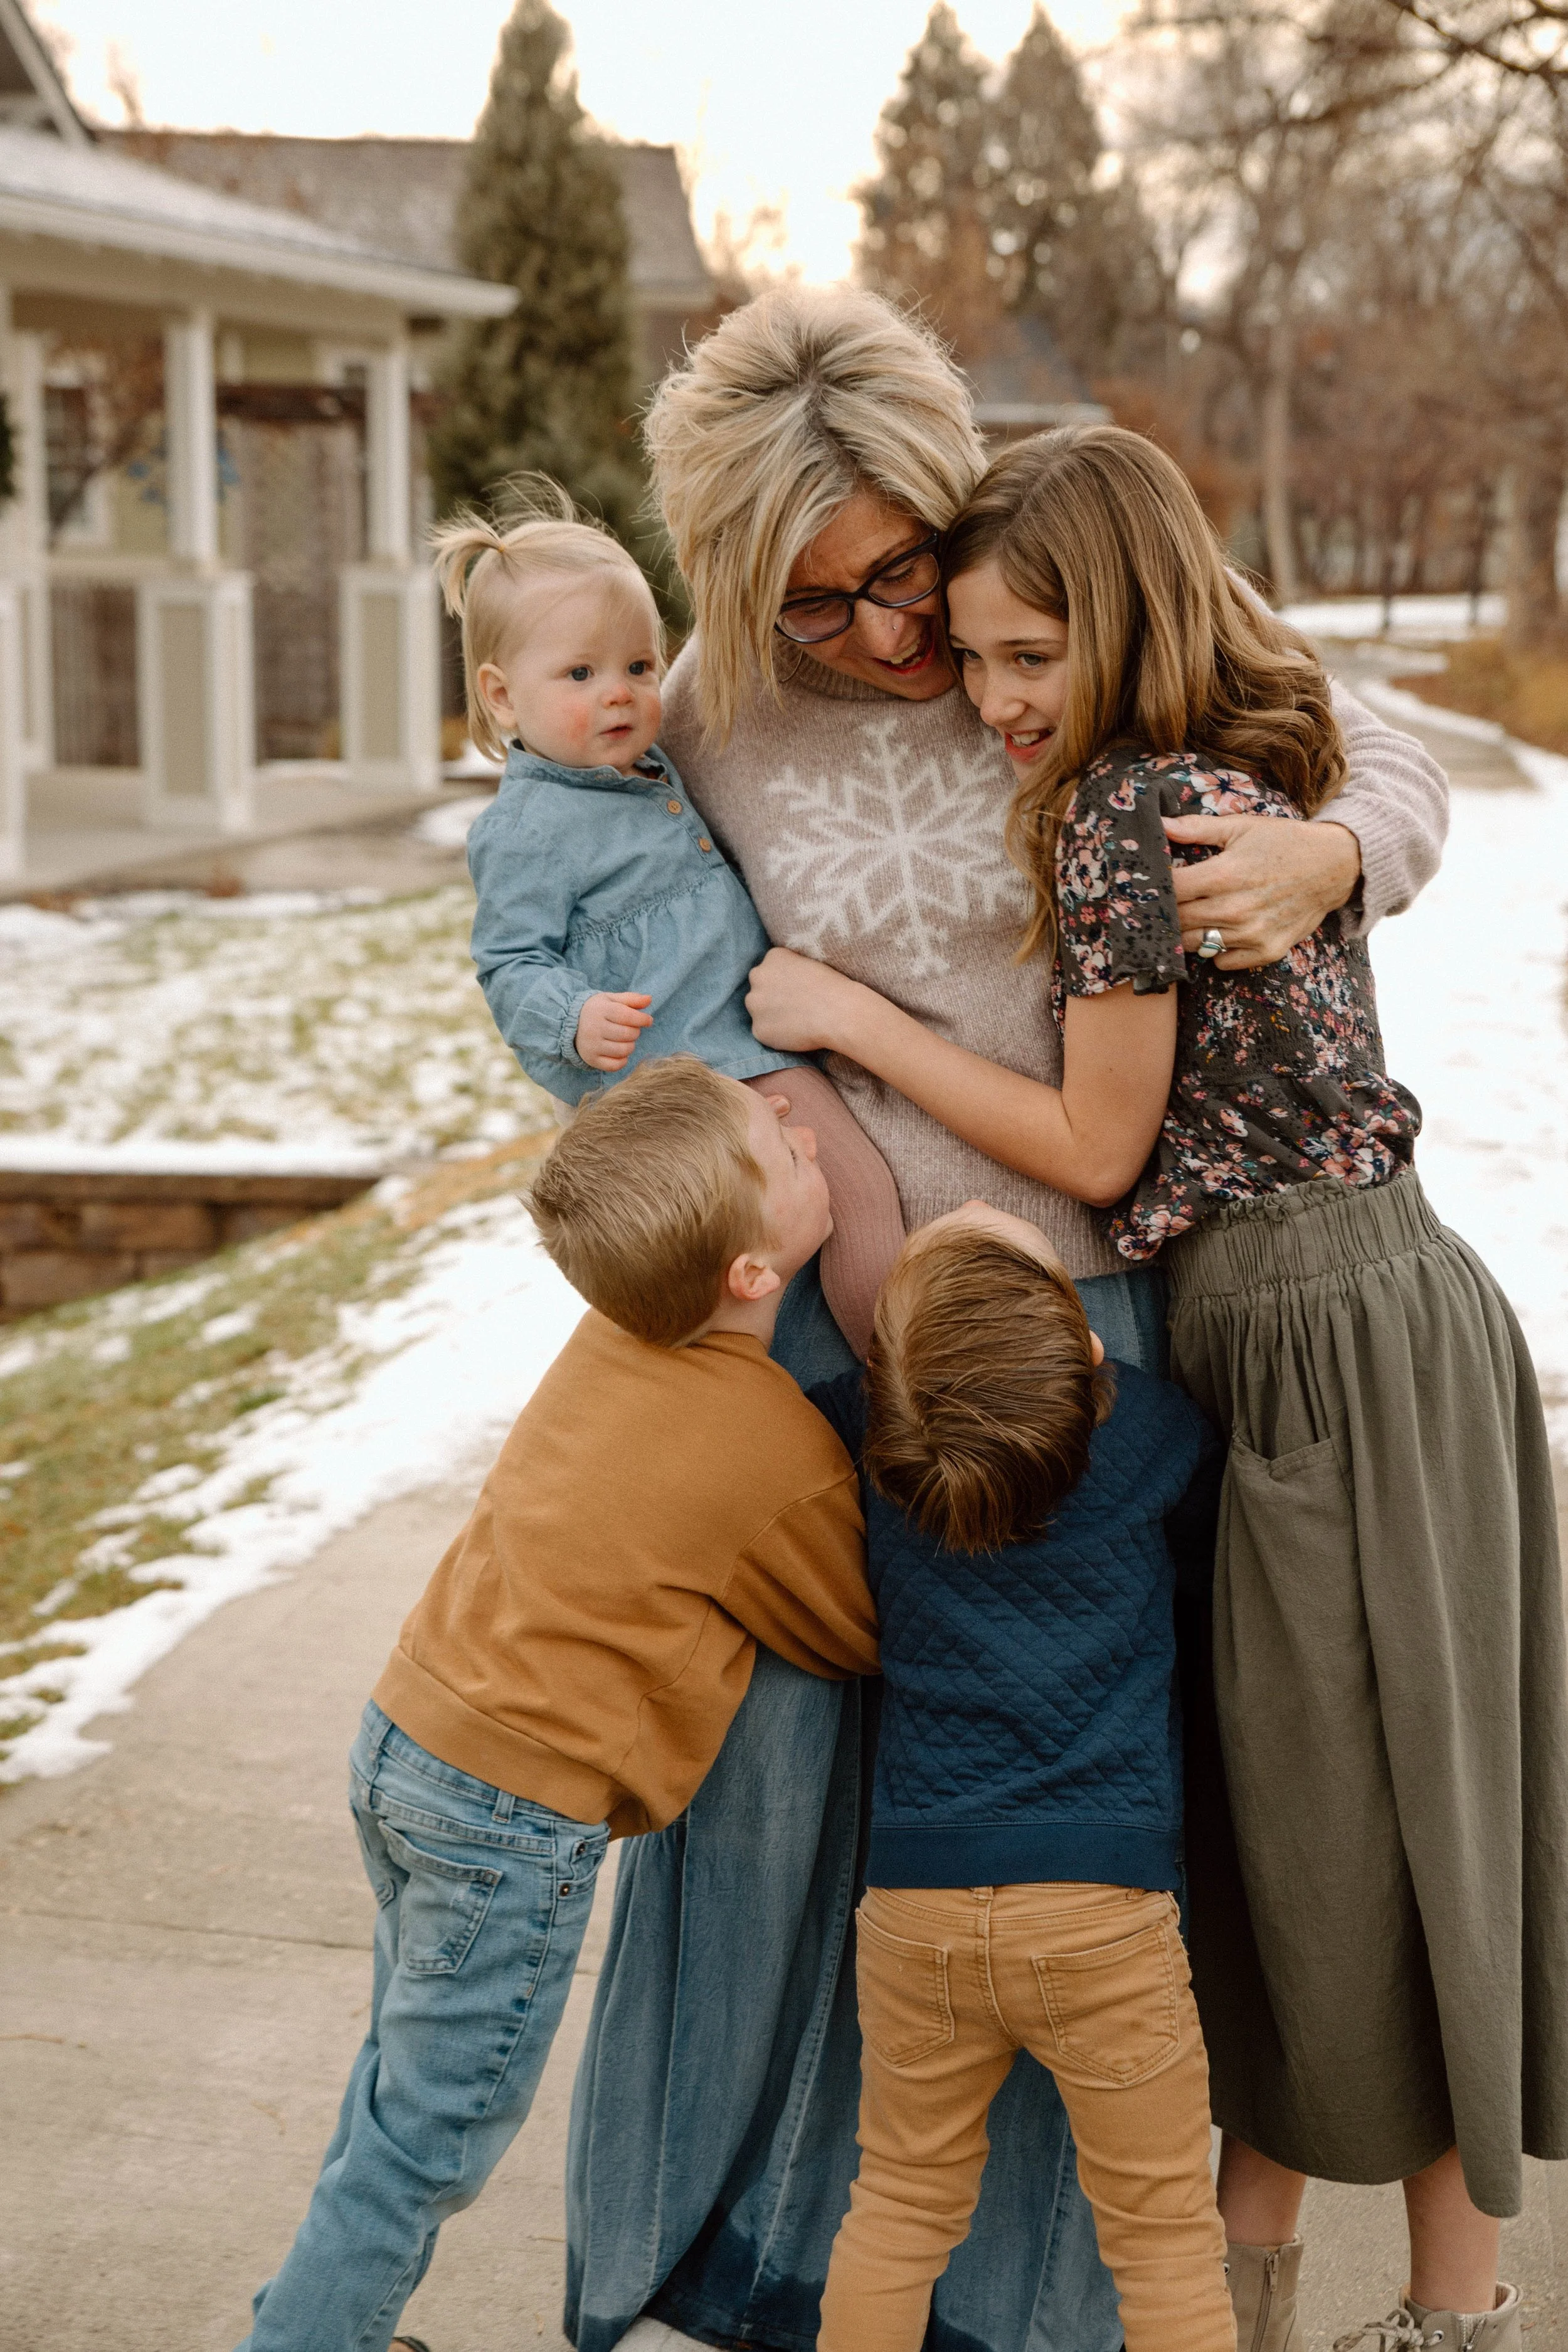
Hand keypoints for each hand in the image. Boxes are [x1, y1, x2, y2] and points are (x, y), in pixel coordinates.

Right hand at [575, 990, 652, 1071]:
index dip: (642, 1019)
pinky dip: (623, 1060)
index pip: (627, 1016)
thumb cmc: (597, 1010)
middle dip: (635, 1032)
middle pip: (627, 1034)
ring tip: (625, 1040)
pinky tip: (620, 1052)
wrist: (571, 1024)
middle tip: (631, 1029)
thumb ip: (631, 999)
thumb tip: (649, 999)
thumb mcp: (611, 1000)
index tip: (648, 1020)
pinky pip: (615, 1065)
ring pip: (623, 1050)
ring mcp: (592, 1045)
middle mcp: (594, 1028)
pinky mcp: (591, 1059)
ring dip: (630, 1045)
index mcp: (600, 1010)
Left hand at [745, 947, 862, 1053]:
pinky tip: (794, 1033)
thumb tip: (784, 983)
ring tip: (796, 1020)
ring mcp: (755, 1004)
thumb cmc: (833, 987)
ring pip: (758, 1009)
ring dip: (771, 1014)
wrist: (839, 1013)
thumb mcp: (810, 963)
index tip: (799, 989)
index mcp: (773, 957)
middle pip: (759, 987)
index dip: (785, 981)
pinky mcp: (758, 1029)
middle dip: (772, 995)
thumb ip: (791, 969)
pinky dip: (775, 1034)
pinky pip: (764, 1031)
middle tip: (795, 1006)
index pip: (771, 968)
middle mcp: (758, 976)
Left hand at [1165, 813, 1359, 968]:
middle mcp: (1235, 909)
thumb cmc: (1284, 842)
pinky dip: (1217, 950)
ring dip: (1189, 932)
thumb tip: (1161, 825)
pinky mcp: (1267, 951)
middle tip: (1172, 902)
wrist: (1333, 865)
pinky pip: (1222, 962)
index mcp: (1225, 875)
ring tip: (1198, 915)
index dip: (1158, 887)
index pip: (1172, 891)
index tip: (1155, 883)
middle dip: (1169, 912)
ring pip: (1195, 945)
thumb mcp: (1241, 827)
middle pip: (1177, 922)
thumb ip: (1197, 829)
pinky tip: (1224, 930)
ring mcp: (1252, 934)